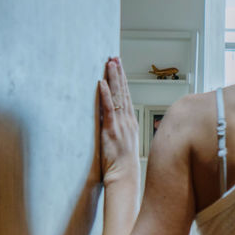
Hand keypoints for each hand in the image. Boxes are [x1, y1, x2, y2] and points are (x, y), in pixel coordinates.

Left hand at [98, 57, 139, 183]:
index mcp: (131, 123)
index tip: (120, 68)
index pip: (127, 97)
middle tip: (115, 57)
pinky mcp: (111, 129)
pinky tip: (102, 83)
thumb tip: (113, 123)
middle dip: (119, 73)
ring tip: (110, 63)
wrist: (124, 176)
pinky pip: (108, 108)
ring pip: (118, 96)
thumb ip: (120, 131)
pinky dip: (106, 94)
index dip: (124, 81)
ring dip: (114, 78)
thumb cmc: (123, 165)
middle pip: (124, 92)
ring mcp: (120, 124)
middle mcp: (127, 120)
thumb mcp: (124, 144)